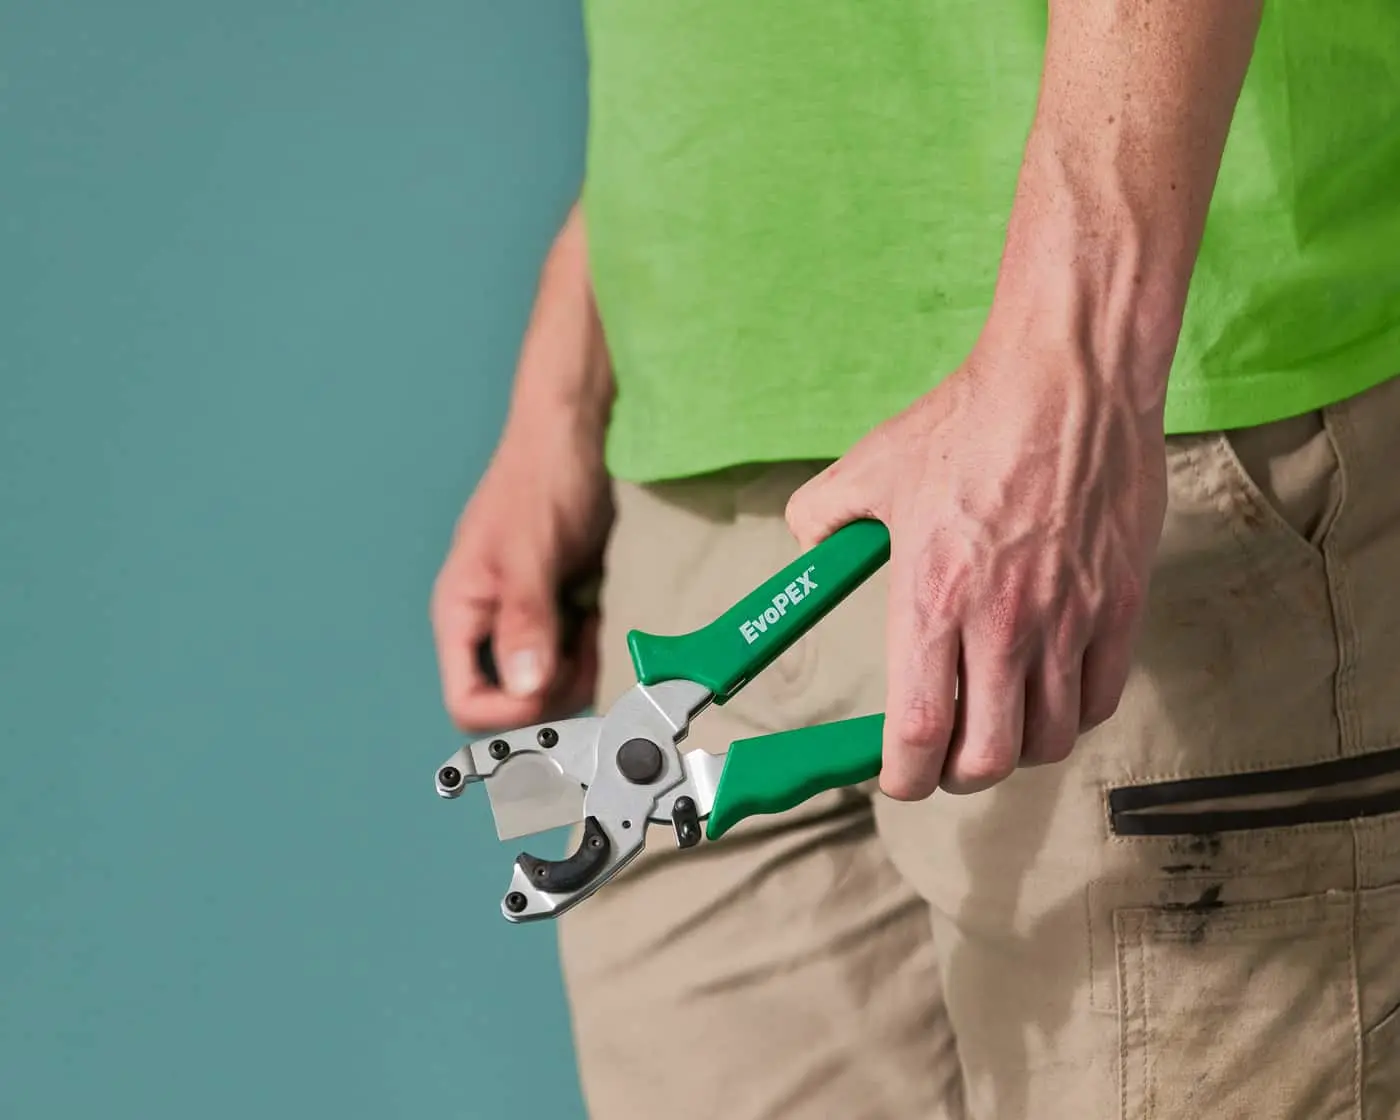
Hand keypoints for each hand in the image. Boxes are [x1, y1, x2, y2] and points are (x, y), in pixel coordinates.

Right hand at [430, 203, 612, 732]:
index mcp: (464, 613)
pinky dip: (603, 643)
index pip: (468, 701)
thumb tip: (527, 687)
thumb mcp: (530, 548)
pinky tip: (614, 609)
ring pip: (557, 680)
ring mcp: (535, 616)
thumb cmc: (542, 472)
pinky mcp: (570, 604)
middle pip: (520, 700)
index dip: (509, 712)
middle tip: (591, 645)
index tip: (552, 688)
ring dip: (586, 666)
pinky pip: (585, 651)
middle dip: (558, 687)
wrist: (586, 423)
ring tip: (605, 621)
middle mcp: (495, 623)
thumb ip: (525, 618)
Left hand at [785, 334, 1168, 799]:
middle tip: (946, 760)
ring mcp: (1068, 620)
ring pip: (1049, 740)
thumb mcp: (871, 467)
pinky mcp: (1121, 607)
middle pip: (987, 757)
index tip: (897, 775)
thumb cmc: (970, 422)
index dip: (905, 776)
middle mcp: (1001, 623)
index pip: (920, 731)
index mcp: (932, 599)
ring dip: (1017, 749)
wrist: (1068, 379)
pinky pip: (1100, 699)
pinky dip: (1073, 714)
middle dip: (957, 775)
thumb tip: (806, 546)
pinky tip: (1051, 692)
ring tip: (998, 726)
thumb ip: (823, 518)